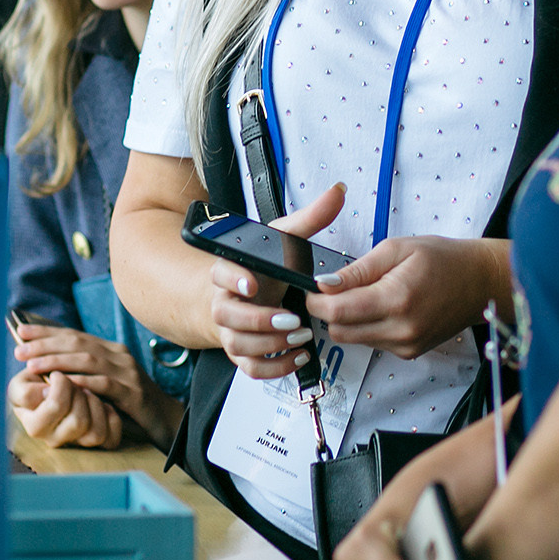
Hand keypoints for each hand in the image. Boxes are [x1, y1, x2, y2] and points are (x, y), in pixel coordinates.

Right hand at [10, 367, 123, 448]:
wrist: (47, 389)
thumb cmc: (33, 385)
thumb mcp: (20, 385)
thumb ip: (25, 392)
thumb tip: (47, 393)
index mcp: (35, 426)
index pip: (56, 406)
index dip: (61, 384)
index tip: (57, 374)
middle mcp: (56, 440)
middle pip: (79, 421)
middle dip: (80, 394)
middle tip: (73, 381)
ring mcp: (77, 443)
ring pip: (96, 433)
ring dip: (96, 405)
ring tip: (87, 391)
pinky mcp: (96, 442)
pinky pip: (111, 438)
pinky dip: (110, 416)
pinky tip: (101, 402)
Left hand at [13, 323, 184, 445]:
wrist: (166, 420)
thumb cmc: (130, 404)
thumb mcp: (106, 382)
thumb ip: (85, 371)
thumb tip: (49, 366)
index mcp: (111, 350)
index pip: (74, 334)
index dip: (47, 332)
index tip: (21, 331)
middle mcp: (119, 355)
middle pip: (78, 343)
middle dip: (45, 344)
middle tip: (20, 350)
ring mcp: (127, 372)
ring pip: (87, 360)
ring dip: (57, 361)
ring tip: (33, 366)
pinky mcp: (133, 393)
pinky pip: (105, 384)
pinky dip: (83, 382)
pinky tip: (64, 383)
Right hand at [206, 187, 344, 378]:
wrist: (244, 295)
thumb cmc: (265, 266)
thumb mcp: (284, 239)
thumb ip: (310, 218)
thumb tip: (338, 191)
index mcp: (230, 271)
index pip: (220, 273)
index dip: (233, 279)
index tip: (252, 283)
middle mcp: (225, 302)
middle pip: (227, 315)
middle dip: (258, 320)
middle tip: (290, 319)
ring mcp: (231, 330)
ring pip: (238, 344)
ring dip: (269, 345)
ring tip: (301, 337)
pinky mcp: (242, 353)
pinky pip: (250, 368)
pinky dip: (273, 367)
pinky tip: (297, 356)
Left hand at [308, 236, 510, 358]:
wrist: (480, 282)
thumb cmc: (442, 259)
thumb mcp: (397, 249)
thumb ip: (358, 269)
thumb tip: (324, 284)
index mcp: (396, 300)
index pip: (338, 312)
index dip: (316, 301)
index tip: (312, 288)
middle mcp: (401, 330)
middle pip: (340, 332)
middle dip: (330, 311)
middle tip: (337, 287)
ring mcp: (406, 346)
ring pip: (354, 340)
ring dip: (350, 319)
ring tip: (368, 292)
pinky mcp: (409, 353)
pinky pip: (373, 342)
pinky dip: (368, 326)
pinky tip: (384, 306)